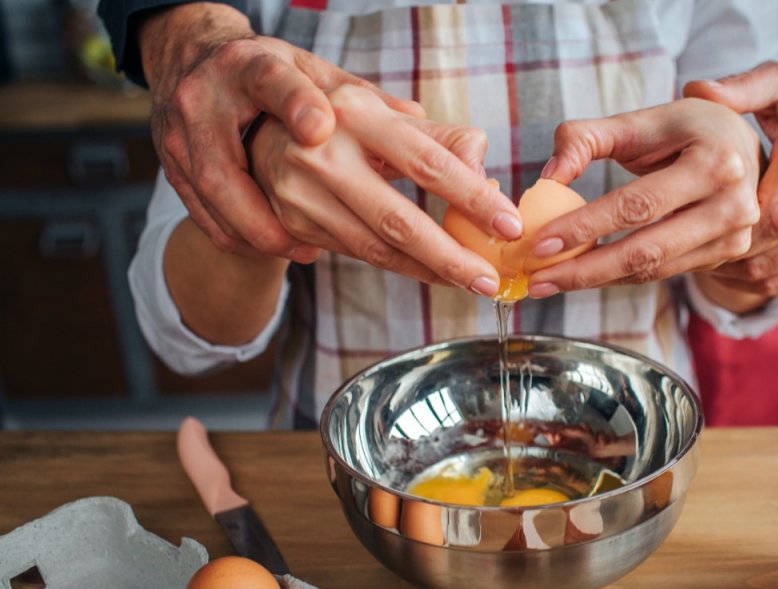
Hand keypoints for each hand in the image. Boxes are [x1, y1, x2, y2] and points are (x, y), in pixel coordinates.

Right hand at [138, 3, 426, 263]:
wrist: (194, 66)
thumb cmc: (272, 73)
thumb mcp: (314, 72)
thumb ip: (364, 98)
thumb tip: (420, 121)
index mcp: (249, 66)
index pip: (270, 81)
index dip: (294, 104)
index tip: (320, 128)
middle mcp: (206, 101)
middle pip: (227, 169)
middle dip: (275, 214)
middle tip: (322, 245)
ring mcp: (183, 140)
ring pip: (217, 203)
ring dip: (263, 234)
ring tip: (309, 251)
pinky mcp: (175, 171)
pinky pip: (209, 221)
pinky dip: (247, 240)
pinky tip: (288, 246)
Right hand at [247, 84, 523, 295]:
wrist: (260, 133)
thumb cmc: (343, 121)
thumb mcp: (389, 112)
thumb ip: (442, 139)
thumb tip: (485, 175)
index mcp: (356, 113)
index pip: (428, 163)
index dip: (472, 197)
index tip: (510, 224)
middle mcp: (322, 153)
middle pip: (399, 220)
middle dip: (452, 257)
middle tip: (491, 279)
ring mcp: (302, 194)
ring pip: (378, 248)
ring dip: (430, 271)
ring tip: (473, 281)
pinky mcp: (295, 225)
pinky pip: (360, 254)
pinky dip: (403, 267)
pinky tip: (435, 273)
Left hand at [525, 98, 760, 297]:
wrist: (742, 147)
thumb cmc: (684, 130)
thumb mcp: (640, 121)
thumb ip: (586, 138)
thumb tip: (548, 177)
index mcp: (714, 161)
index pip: (638, 204)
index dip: (586, 226)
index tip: (540, 242)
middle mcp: (732, 204)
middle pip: (646, 250)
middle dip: (585, 270)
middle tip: (538, 279)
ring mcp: (734, 235)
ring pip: (653, 269)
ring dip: (596, 281)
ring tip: (549, 282)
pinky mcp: (726, 255)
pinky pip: (662, 273)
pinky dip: (619, 278)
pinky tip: (583, 276)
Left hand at [684, 61, 777, 296]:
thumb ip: (743, 87)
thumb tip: (695, 90)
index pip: (775, 210)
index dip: (732, 221)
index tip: (692, 213)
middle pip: (764, 243)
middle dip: (717, 244)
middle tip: (675, 237)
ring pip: (767, 268)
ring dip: (725, 266)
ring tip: (689, 251)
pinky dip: (743, 279)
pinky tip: (718, 266)